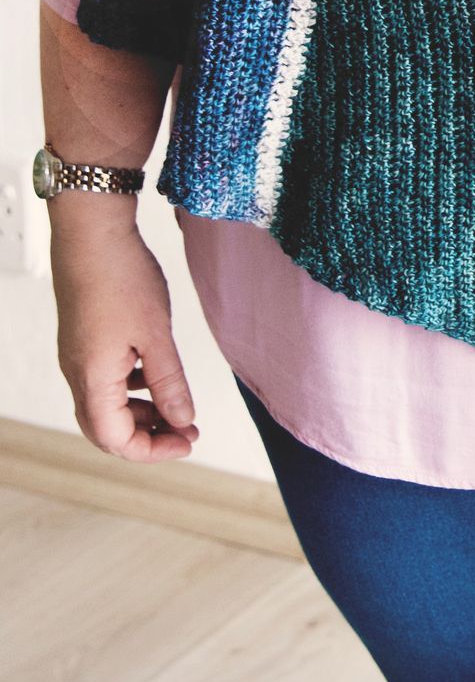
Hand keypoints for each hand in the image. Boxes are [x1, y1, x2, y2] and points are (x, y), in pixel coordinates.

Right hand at [51, 208, 199, 460]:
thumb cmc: (121, 277)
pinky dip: (132, 389)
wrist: (91, 231)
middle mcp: (78, 374)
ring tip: (178, 408)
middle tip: (186, 432)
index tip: (188, 441)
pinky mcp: (84, 340)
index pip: (116, 440)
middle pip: (106, 429)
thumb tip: (182, 419)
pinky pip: (105, 381)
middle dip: (148, 437)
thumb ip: (170, 382)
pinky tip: (157, 376)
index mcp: (92, 380)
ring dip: (141, 413)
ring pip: (106, 405)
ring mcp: (79, 357)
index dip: (153, 450)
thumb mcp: (156, 334)